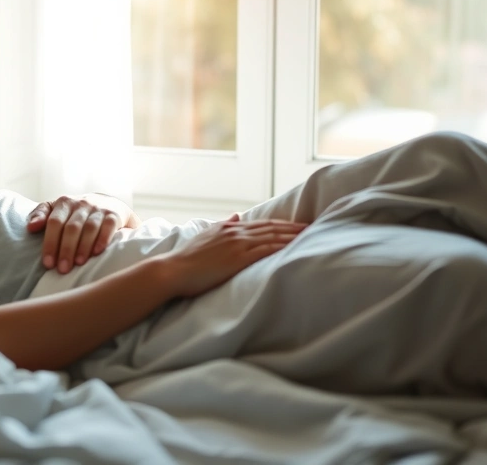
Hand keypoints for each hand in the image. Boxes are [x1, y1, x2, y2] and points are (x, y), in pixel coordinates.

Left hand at [27, 195, 124, 273]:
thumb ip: (41, 215)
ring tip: (78, 263)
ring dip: (83, 246)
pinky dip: (102, 239)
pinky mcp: (114, 215)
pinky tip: (97, 253)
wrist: (109, 204)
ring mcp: (98, 209)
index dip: (50, 243)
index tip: (48, 263)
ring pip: (90, 227)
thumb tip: (30, 227)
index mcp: (64, 203)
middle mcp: (81, 204)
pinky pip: (108, 226)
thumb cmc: (76, 212)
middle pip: (71, 227)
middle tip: (62, 269)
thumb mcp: (57, 209)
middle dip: (66, 249)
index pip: (54, 222)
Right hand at [165, 214, 306, 296]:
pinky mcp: (238, 258)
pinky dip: (282, 247)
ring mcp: (237, 244)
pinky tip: (295, 247)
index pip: (262, 223)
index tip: (298, 224)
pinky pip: (266, 250)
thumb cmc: (186, 259)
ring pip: (272, 237)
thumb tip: (236, 215)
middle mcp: (235, 232)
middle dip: (293, 227)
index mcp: (228, 228)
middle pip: (271, 228)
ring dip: (293, 236)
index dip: (282, 224)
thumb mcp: (205, 236)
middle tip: (313, 226)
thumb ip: (222, 226)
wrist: (173, 271)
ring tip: (310, 235)